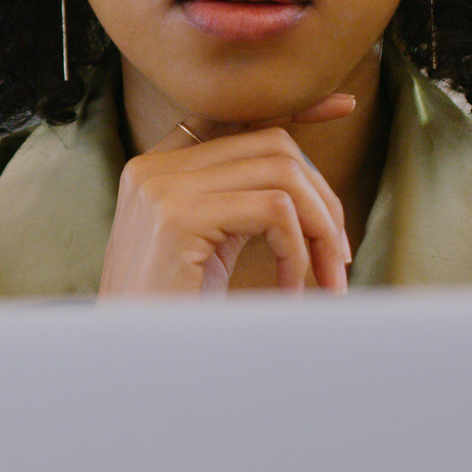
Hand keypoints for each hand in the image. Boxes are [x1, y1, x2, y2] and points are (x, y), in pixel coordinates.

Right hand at [97, 94, 355, 296]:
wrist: (130, 365)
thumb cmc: (175, 314)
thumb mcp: (209, 246)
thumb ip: (238, 204)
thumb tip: (304, 183)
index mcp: (156, 169)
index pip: (233, 115)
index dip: (293, 108)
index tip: (341, 106)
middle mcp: (154, 167)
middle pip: (271, 145)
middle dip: (322, 198)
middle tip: (339, 255)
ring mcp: (161, 188)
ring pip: (281, 173)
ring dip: (321, 226)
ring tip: (327, 277)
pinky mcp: (177, 217)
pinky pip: (273, 210)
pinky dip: (299, 250)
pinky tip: (291, 288)